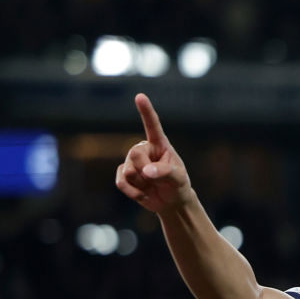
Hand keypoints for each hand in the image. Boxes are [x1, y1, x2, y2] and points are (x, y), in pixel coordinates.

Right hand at [115, 93, 193, 212]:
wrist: (171, 202)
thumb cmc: (178, 185)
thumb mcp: (179, 179)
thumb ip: (166, 173)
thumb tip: (146, 171)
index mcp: (160, 144)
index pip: (152, 126)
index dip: (146, 111)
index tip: (140, 96)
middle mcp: (144, 149)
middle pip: (134, 154)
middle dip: (145, 171)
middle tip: (156, 179)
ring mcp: (132, 162)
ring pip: (128, 171)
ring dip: (141, 184)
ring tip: (151, 186)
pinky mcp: (123, 175)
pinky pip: (121, 182)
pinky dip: (133, 192)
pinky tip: (143, 194)